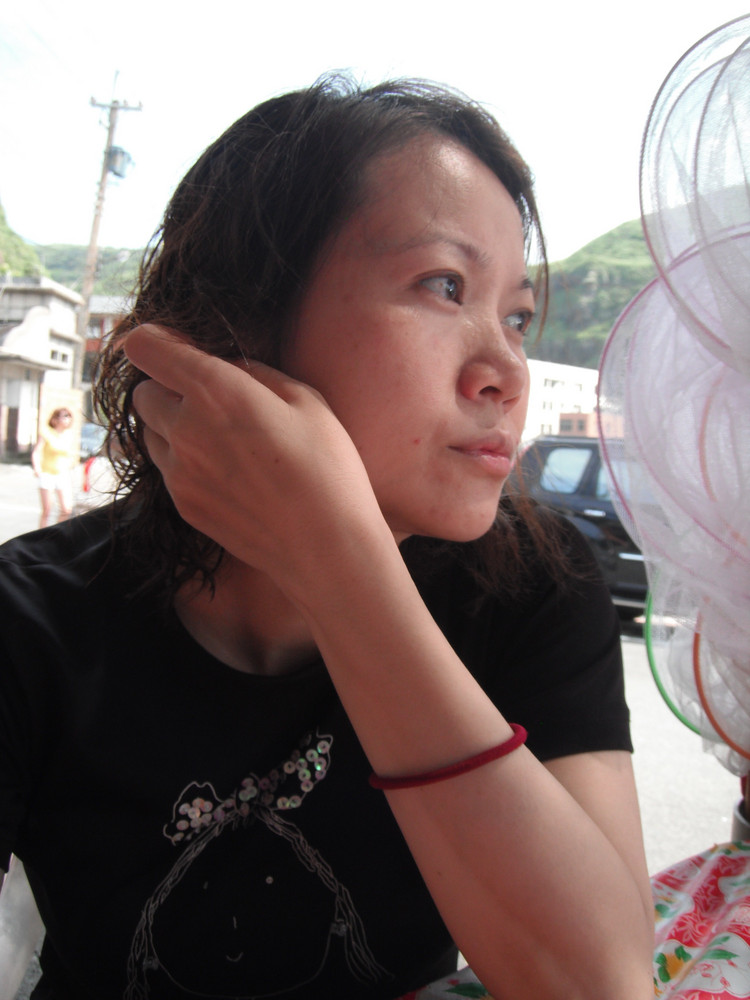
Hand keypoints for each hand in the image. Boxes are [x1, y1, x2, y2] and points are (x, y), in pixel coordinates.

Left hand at [124, 325, 383, 591]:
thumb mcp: (307, 399)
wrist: (328, 548)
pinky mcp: (184, 506)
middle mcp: (185, 428)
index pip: (145, 347)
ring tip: (221, 439)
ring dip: (172, 426)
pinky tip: (228, 473)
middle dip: (168, 388)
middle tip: (210, 399)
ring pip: (150, 433)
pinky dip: (184, 462)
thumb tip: (227, 366)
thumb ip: (255, 372)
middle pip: (143, 392)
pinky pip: (167, 470)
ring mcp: (179, 472)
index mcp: (216, 391)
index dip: (156, 341)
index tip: (177, 347)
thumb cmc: (329, 468)